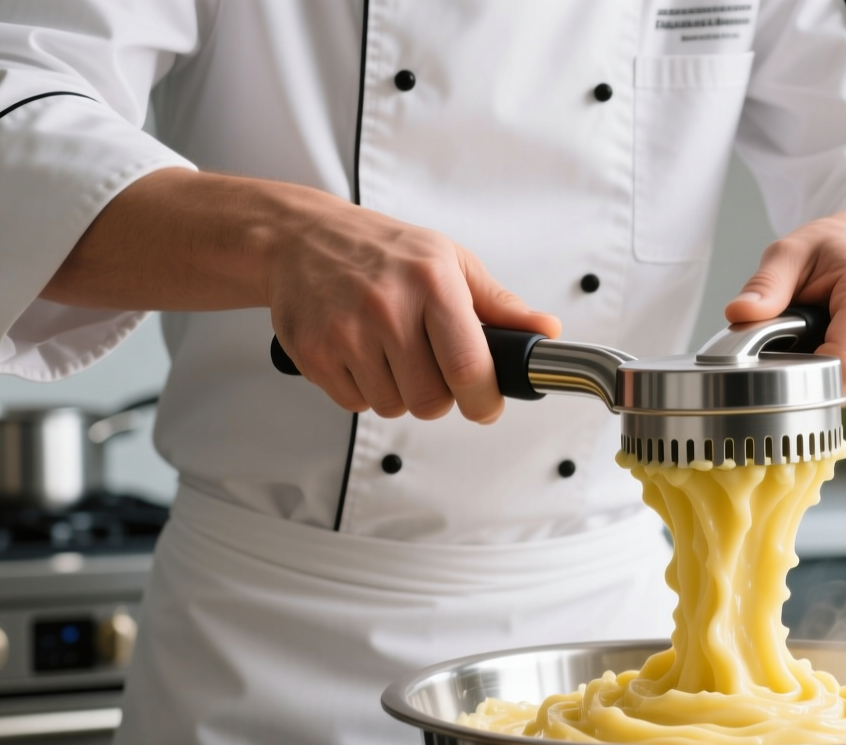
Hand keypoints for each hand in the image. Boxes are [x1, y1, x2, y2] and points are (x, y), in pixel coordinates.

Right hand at [265, 201, 559, 422]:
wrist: (300, 237)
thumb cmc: (383, 250)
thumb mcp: (450, 261)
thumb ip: (500, 305)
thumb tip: (545, 332)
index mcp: (432, 283)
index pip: (468, 367)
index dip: (483, 400)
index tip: (486, 405)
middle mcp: (387, 307)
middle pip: (430, 401)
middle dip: (439, 396)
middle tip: (431, 368)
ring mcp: (346, 332)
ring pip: (392, 407)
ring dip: (399, 392)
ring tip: (390, 352)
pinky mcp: (314, 353)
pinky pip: (355, 404)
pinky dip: (364, 390)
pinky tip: (361, 353)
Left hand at [723, 210, 845, 401]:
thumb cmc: (835, 249)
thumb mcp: (792, 251)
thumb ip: (766, 284)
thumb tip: (739, 313)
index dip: (806, 372)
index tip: (782, 355)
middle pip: (845, 382)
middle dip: (809, 372)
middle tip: (795, 338)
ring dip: (823, 376)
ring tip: (817, 338)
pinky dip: (838, 376)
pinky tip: (833, 346)